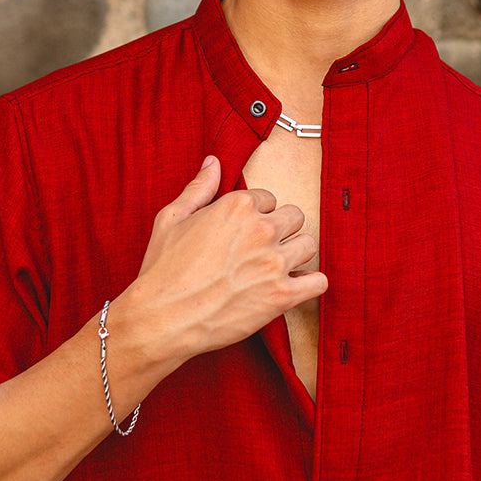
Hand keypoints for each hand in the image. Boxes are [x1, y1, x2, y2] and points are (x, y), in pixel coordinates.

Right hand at [130, 155, 327, 361]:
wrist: (162, 317)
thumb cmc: (162, 269)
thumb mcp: (172, 218)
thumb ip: (199, 188)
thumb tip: (213, 162)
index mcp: (238, 205)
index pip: (269, 198)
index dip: (257, 215)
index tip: (244, 233)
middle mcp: (262, 229)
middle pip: (295, 217)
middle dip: (281, 230)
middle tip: (261, 250)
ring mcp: (275, 262)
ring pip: (309, 245)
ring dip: (295, 255)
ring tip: (274, 268)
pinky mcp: (283, 295)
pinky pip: (318, 282)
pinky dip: (309, 284)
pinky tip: (292, 287)